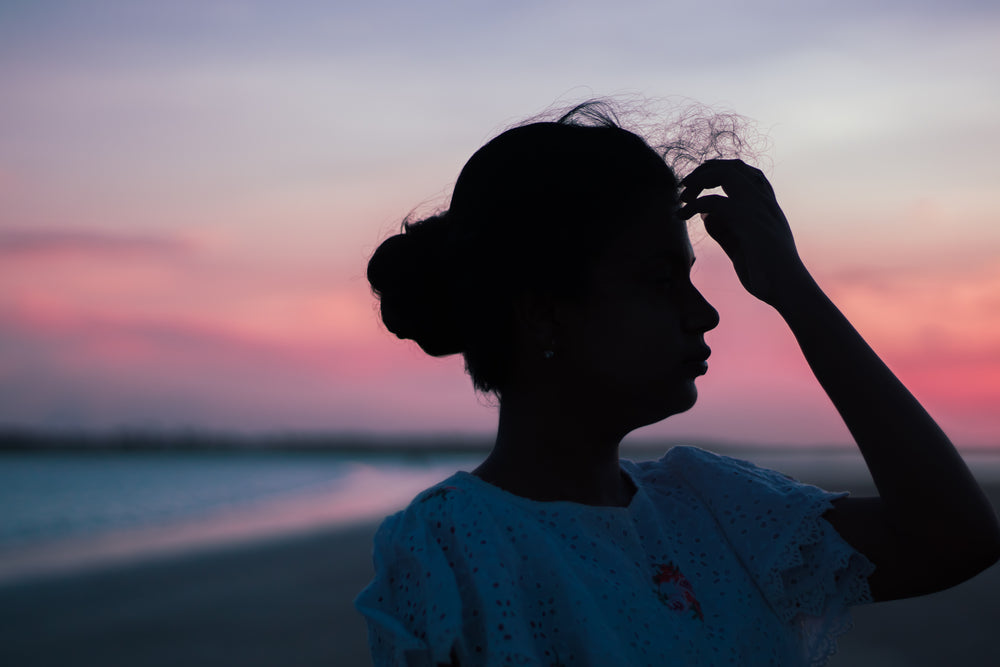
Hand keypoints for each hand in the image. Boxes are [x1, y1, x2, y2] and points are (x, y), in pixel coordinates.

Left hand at [679, 159, 809, 308]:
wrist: (789, 291)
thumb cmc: (769, 275)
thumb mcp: (742, 247)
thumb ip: (725, 230)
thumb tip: (706, 215)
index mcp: (767, 207)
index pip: (745, 173)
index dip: (718, 171)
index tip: (697, 185)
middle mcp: (764, 202)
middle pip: (734, 166)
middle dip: (704, 171)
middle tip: (685, 187)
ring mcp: (758, 209)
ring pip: (726, 174)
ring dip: (698, 180)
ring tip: (682, 198)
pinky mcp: (748, 222)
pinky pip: (714, 202)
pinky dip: (692, 205)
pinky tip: (681, 215)